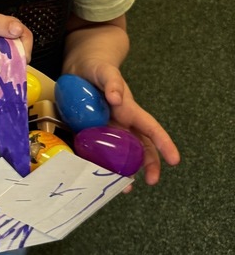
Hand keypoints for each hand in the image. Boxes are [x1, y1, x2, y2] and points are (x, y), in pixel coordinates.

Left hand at [83, 63, 179, 187]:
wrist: (80, 67)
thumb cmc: (97, 67)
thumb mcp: (104, 71)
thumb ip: (112, 81)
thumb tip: (117, 98)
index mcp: (128, 110)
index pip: (150, 128)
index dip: (163, 143)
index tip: (175, 160)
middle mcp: (121, 122)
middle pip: (140, 146)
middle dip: (149, 164)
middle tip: (151, 181)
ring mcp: (106, 128)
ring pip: (120, 153)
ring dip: (124, 169)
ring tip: (124, 187)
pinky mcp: (90, 131)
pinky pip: (97, 150)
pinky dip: (99, 163)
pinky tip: (96, 175)